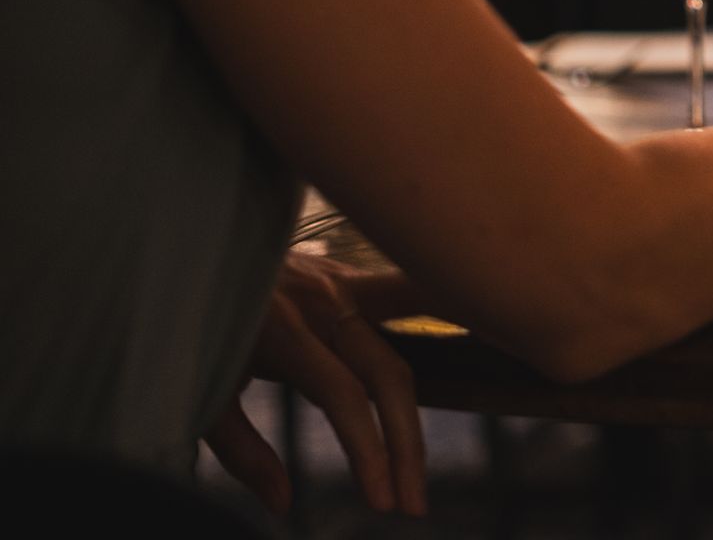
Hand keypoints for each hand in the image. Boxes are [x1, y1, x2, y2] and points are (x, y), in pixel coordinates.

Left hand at [203, 253, 426, 516]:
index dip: (368, 451)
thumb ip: (242, 449)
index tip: (382, 502)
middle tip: (413, 507)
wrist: (179, 244)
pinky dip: (452, 306)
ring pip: (411, 335)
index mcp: (281, 328)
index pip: (344, 395)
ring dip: (432, 396)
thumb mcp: (198, 391)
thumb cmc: (179, 326)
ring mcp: (341, 280)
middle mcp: (321, 300)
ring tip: (450, 441)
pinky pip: (412, 291)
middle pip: (389, 373)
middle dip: (406, 445)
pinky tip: (495, 321)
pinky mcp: (349, 274)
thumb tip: (286, 504)